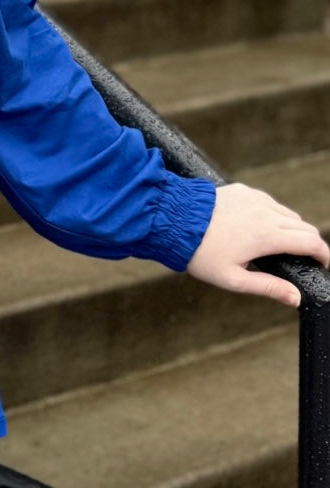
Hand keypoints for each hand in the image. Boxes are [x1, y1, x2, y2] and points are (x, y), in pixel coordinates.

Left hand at [186, 182, 329, 306]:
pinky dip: (273, 215)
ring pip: (288, 213)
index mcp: (268, 235)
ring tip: (279, 246)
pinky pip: (269, 202)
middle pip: (304, 226)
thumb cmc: (201, 253)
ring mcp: (255, 198)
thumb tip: (296, 298)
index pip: (311, 242)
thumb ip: (268, 287)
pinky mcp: (243, 190)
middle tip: (302, 259)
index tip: (322, 264)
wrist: (173, 220)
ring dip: (292, 228)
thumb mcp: (234, 279)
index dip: (323, 255)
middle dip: (310, 243)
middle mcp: (266, 212)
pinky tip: (259, 227)